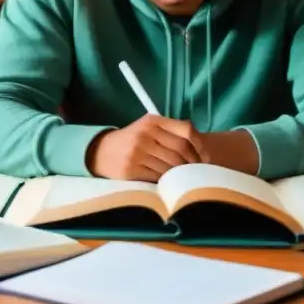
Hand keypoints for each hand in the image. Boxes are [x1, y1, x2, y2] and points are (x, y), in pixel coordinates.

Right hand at [85, 114, 209, 181]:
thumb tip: (198, 143)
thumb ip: (170, 130)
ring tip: (182, 177)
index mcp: (152, 121)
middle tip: (196, 171)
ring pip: (170, 166)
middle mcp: (145, 134)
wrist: (100, 151)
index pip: (186, 130)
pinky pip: (157, 177)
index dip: (199, 145)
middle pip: (180, 150)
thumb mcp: (147, 127)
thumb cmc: (131, 140)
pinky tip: (168, 182)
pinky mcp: (131, 169)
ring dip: (179, 174)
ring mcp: (137, 152)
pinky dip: (166, 181)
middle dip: (192, 163)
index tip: (204, 156)